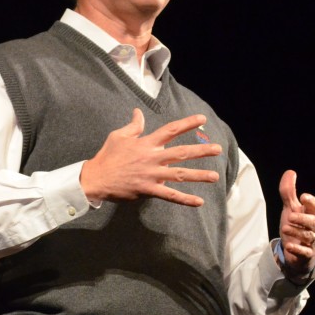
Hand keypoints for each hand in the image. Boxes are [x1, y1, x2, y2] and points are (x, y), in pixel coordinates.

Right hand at [80, 108, 222, 206]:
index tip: (202, 119)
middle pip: (181, 152)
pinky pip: (170, 195)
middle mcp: (152, 158)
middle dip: (201, 151)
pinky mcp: (148, 190)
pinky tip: (198, 202)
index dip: (187, 124)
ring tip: (215, 176)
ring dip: (199, 176)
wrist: (96, 178)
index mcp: (146, 143)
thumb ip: (133, 125)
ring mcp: (151, 175)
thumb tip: (138, 112)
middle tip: (218, 149)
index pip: (170, 130)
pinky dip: (185, 199)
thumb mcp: (118, 136)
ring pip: (180, 174)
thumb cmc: (107, 156)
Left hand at [278, 169, 314, 281]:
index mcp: (312, 215)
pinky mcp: (307, 255)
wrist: (296, 253)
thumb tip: (290, 172)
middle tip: (290, 216)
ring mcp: (312, 242)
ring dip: (297, 232)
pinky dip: (297, 249)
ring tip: (285, 228)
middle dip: (303, 218)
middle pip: (314, 222)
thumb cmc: (295, 227)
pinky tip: (289, 246)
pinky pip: (305, 252)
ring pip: (309, 237)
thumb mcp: (290, 209)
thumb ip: (289, 192)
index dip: (311, 202)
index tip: (303, 197)